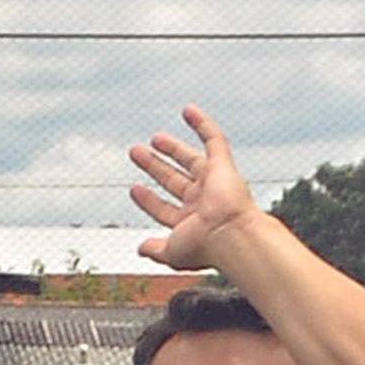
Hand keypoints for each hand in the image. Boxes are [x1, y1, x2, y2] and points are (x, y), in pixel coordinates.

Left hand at [130, 106, 258, 274]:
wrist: (231, 235)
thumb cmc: (204, 247)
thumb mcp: (172, 253)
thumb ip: (155, 250)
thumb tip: (140, 249)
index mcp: (191, 223)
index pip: (165, 208)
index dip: (149, 200)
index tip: (134, 189)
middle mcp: (203, 201)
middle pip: (174, 179)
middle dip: (155, 167)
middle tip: (137, 152)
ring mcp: (214, 182)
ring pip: (190, 160)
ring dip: (172, 148)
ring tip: (154, 139)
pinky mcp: (224, 166)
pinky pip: (214, 139)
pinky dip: (202, 123)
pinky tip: (187, 110)